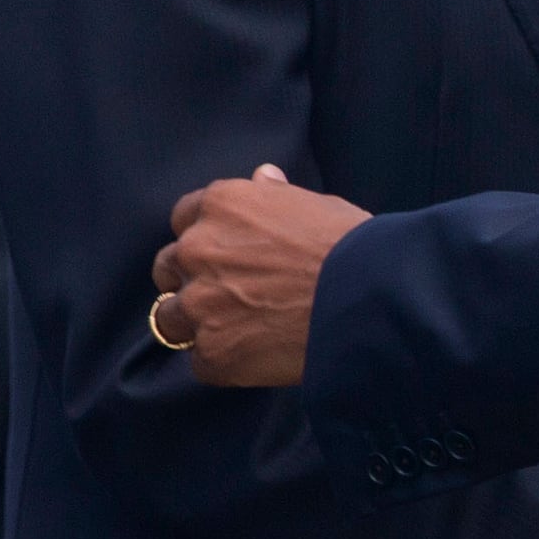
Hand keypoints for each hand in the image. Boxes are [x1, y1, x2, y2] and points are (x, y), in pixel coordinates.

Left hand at [153, 167, 370, 385]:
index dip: (206, 236)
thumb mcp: (318, 206)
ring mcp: (199, 303)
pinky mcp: (211, 352)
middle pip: (167, 267)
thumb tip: (262, 178)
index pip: (184, 217)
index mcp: (221, 205)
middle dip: (191, 278)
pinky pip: (204, 360)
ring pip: (171, 317)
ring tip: (240, 330)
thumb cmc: (353, 247)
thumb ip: (275, 196)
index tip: (226, 251)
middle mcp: (197, 249)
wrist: (370, 300)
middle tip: (230, 293)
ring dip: (198, 322)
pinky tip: (259, 356)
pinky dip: (225, 360)